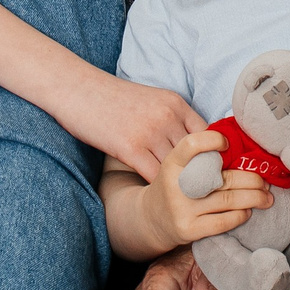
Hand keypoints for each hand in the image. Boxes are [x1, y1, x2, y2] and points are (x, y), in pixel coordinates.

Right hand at [52, 74, 205, 182]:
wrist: (78, 89)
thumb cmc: (112, 97)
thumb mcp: (151, 99)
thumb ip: (172, 118)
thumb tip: (191, 143)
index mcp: (175, 103)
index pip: (209, 135)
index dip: (212, 156)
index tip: (210, 171)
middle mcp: (168, 117)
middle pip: (198, 154)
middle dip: (201, 174)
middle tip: (202, 192)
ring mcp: (150, 133)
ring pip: (179, 168)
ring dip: (181, 186)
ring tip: (184, 200)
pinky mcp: (130, 149)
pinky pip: (156, 176)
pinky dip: (160, 190)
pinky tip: (159, 197)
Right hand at [142, 131, 273, 244]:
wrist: (151, 218)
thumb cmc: (176, 185)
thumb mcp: (179, 166)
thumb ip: (202, 156)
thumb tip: (245, 146)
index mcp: (173, 162)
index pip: (192, 145)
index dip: (212, 140)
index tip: (227, 144)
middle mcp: (176, 184)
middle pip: (224, 177)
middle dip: (252, 179)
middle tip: (266, 180)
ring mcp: (181, 208)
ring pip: (229, 199)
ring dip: (254, 197)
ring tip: (266, 197)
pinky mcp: (188, 229)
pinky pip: (223, 221)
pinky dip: (241, 215)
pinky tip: (248, 211)